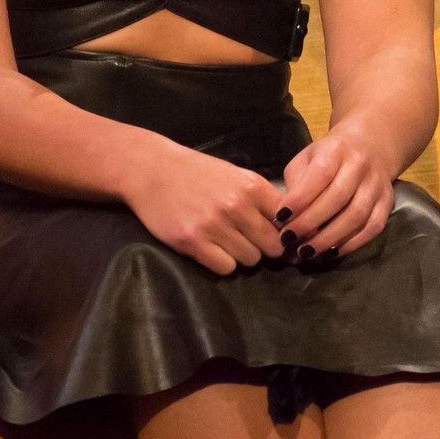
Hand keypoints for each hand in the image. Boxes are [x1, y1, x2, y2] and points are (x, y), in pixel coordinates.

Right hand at [123, 140, 286, 275]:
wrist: (152, 170)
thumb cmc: (198, 173)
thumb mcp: (237, 176)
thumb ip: (261, 200)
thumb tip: (287, 226)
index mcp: (253, 186)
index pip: (287, 221)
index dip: (284, 231)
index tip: (275, 234)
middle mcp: (237, 206)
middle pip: (273, 246)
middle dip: (265, 247)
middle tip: (250, 241)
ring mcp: (215, 226)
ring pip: (250, 259)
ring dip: (242, 255)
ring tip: (225, 241)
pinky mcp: (193, 243)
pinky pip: (226, 268)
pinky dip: (222, 263)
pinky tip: (212, 249)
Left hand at [278, 130, 396, 264]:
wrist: (368, 148)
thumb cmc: (328, 158)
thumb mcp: (306, 160)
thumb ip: (295, 184)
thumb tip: (285, 220)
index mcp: (336, 150)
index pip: (320, 174)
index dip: (300, 199)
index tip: (280, 218)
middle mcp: (361, 165)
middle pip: (338, 198)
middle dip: (310, 223)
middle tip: (289, 240)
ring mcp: (377, 184)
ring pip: (357, 215)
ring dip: (329, 239)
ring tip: (306, 252)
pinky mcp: (387, 202)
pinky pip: (373, 227)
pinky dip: (352, 244)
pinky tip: (331, 252)